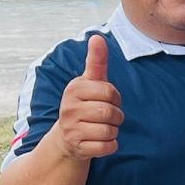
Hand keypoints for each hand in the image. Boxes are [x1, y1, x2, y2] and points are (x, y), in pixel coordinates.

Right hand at [56, 35, 123, 159]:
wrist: (68, 137)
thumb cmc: (85, 104)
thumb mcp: (90, 82)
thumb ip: (96, 61)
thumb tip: (97, 37)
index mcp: (74, 89)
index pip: (109, 91)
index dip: (115, 97)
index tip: (108, 99)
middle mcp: (69, 108)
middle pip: (110, 112)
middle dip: (116, 116)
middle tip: (107, 117)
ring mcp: (72, 129)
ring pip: (110, 130)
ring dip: (114, 131)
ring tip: (102, 128)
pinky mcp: (78, 147)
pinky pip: (107, 147)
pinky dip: (111, 145)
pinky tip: (100, 140)